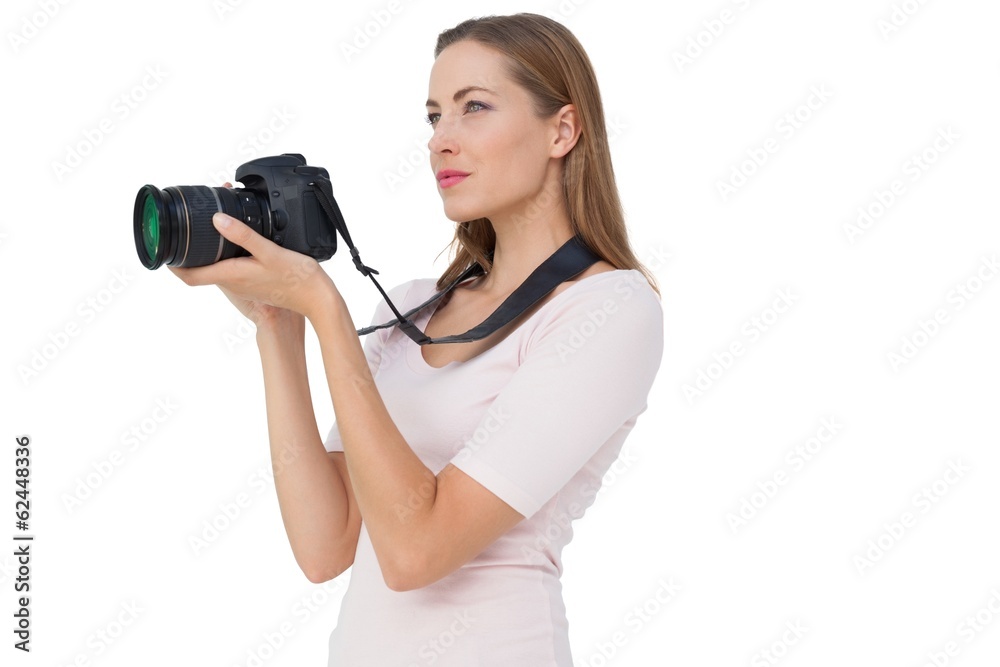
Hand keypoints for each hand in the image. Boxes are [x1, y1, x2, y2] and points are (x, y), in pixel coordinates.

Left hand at [169, 212, 334, 323]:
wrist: (318, 299)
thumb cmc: (297, 279)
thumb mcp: (270, 251)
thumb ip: (243, 235)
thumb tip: (217, 220)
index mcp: (232, 275)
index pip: (190, 276)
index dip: (172, 265)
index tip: (164, 250)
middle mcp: (235, 282)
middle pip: (201, 270)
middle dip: (190, 252)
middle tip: (185, 232)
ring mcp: (246, 284)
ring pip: (217, 268)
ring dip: (210, 251)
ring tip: (211, 229)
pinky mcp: (257, 282)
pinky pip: (233, 268)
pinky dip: (228, 254)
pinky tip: (239, 240)